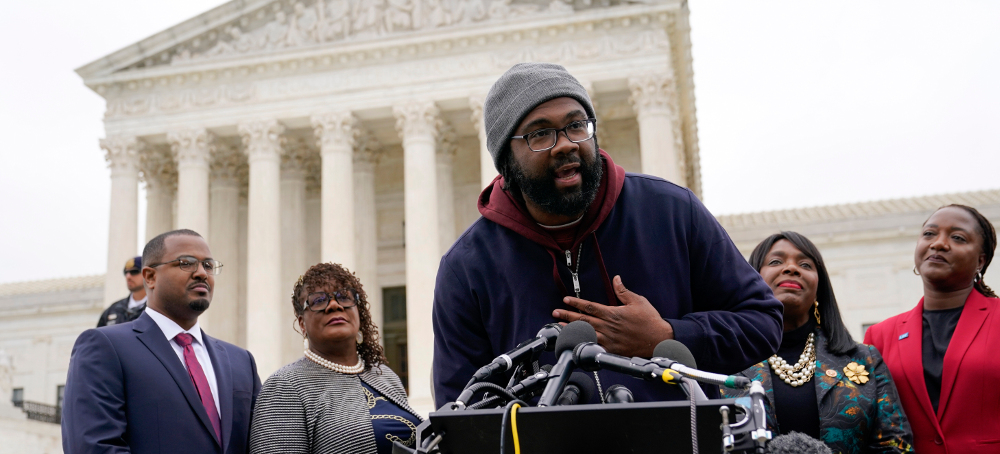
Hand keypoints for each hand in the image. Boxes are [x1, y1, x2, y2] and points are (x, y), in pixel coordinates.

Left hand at [552, 275, 673, 357]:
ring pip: (585, 333)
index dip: (576, 303)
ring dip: (571, 330)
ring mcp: (609, 339)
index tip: (565, 300)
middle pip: (583, 320)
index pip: (589, 307)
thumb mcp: (638, 301)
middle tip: (555, 313)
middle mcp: (608, 326)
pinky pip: (594, 346)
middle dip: (567, 316)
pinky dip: (583, 343)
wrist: (659, 340)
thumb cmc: (650, 320)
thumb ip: (623, 291)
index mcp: (613, 313)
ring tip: (558, 328)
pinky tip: (574, 343)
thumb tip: (616, 279)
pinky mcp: (612, 350)